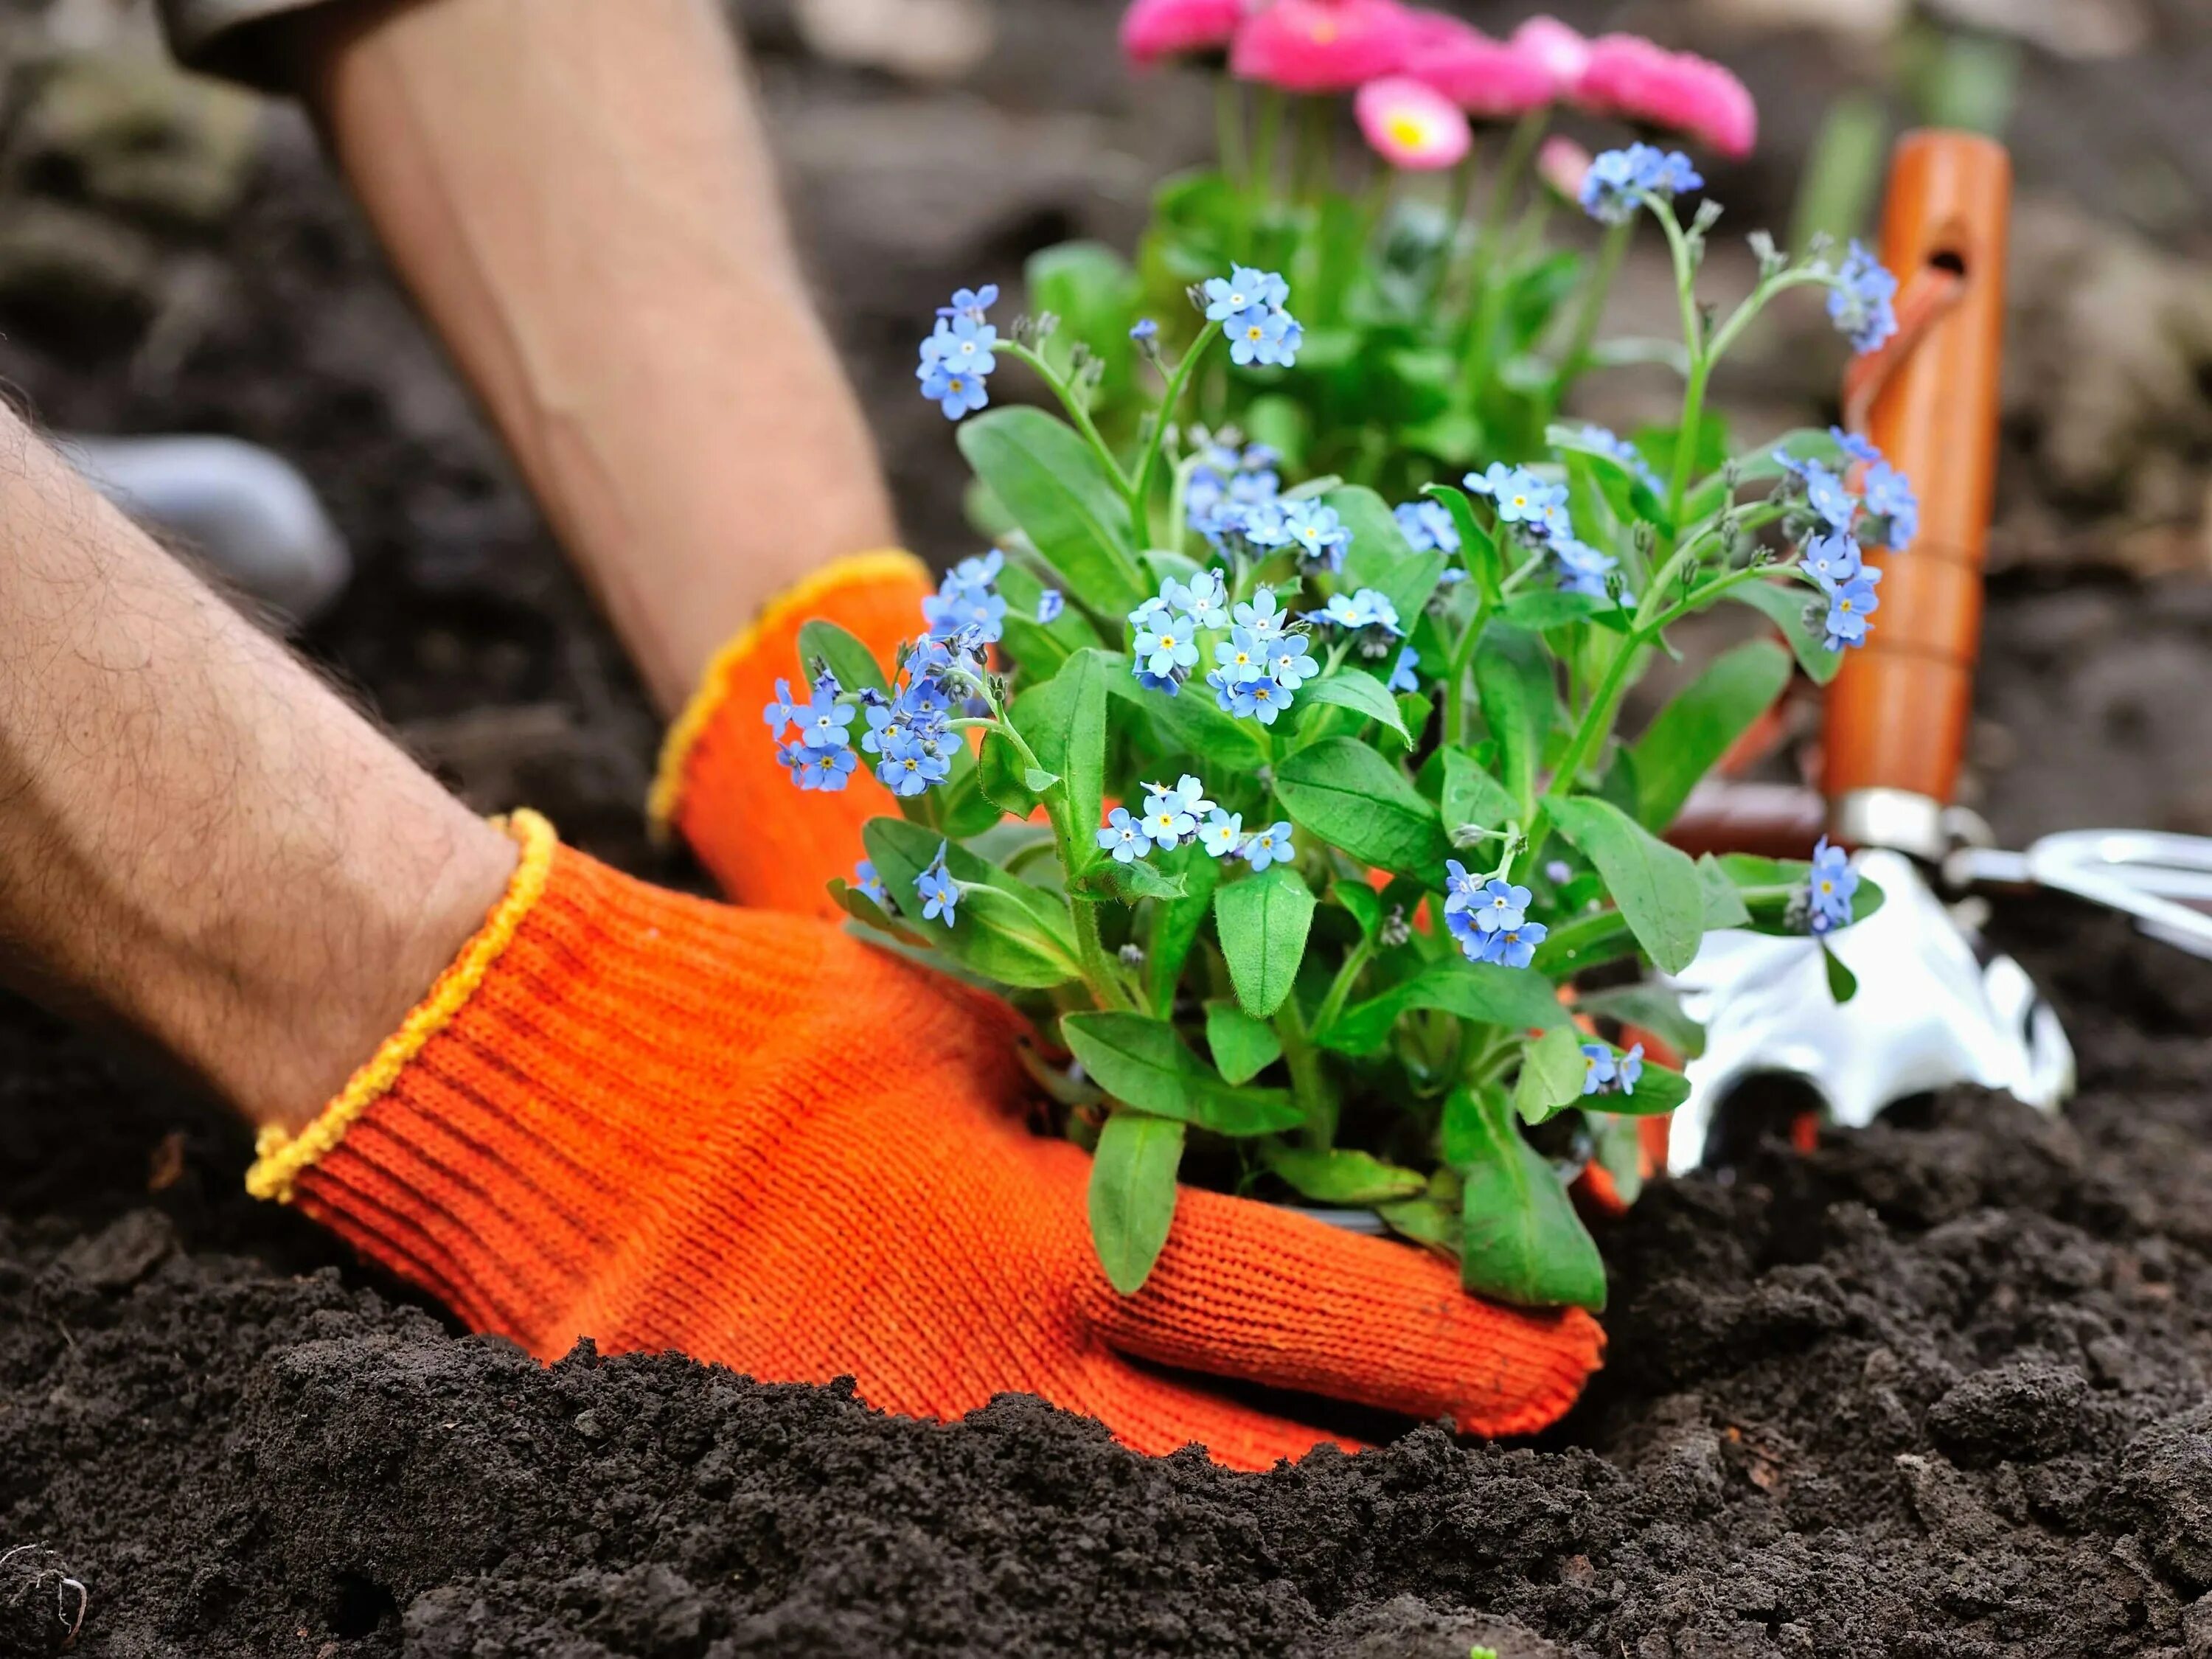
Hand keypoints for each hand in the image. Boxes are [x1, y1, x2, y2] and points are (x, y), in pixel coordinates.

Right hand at [254, 814, 1602, 1468]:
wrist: (554, 1106)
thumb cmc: (768, 1025)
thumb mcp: (957, 995)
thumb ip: (1111, 1035)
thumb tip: (1273, 1056)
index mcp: (1031, 1233)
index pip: (1291, 1296)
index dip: (1450, 1331)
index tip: (1566, 1345)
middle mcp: (990, 1378)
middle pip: (1254, 1471)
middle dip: (1402, 1464)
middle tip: (1520, 1436)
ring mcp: (912, 1459)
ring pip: (1154, 1528)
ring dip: (1282, 1504)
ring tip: (1387, 1479)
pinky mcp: (843, 1490)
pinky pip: (1029, 1526)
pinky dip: (1136, 1514)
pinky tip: (1204, 1497)